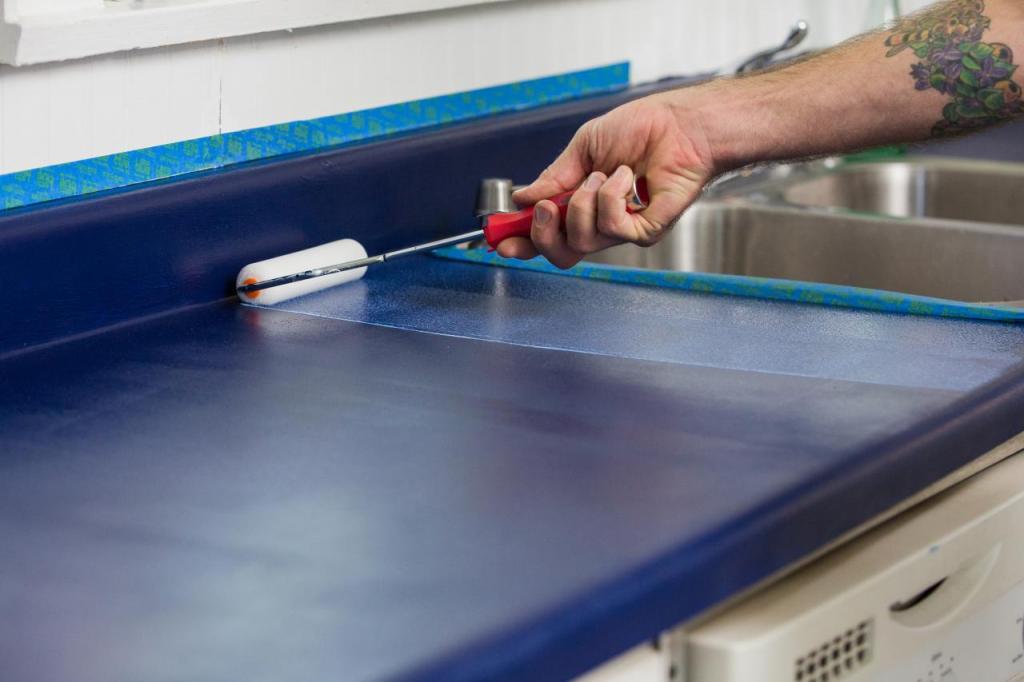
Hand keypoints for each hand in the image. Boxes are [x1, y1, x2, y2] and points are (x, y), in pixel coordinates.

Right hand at [497, 93, 717, 268]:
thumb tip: (523, 199)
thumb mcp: (585, 146)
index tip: (501, 240)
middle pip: (561, 254)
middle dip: (544, 233)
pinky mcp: (646, 231)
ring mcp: (624, 231)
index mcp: (583, 206)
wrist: (680, 124)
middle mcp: (602, 224)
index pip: (549, 237)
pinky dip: (611, 196)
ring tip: (607, 173)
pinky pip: (612, 227)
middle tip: (548, 207)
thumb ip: (554, 176)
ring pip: (583, 239)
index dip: (522, 242)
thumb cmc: (643, 129)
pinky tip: (627, 177)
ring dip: (585, 200)